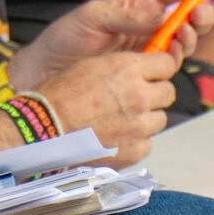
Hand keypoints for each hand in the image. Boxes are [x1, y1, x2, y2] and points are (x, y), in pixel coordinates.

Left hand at [11, 0, 213, 85]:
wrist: (48, 70)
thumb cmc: (66, 37)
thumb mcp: (93, 16)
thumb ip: (129, 17)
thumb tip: (163, 19)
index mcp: (137, 4)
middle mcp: (149, 26)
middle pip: (187, 18)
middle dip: (201, 14)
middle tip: (199, 14)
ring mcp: (148, 50)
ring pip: (183, 43)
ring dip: (189, 36)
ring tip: (182, 33)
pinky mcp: (144, 72)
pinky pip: (169, 66)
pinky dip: (175, 58)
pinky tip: (170, 53)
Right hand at [12, 50, 177, 166]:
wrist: (45, 128)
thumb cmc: (60, 95)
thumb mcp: (91, 65)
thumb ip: (123, 67)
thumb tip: (143, 70)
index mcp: (128, 69)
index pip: (167, 64)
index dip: (159, 68)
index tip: (154, 72)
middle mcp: (140, 96)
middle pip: (168, 92)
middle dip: (155, 93)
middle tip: (134, 96)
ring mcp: (141, 126)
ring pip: (160, 118)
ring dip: (145, 117)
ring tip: (119, 117)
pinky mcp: (136, 149)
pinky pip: (147, 141)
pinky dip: (135, 139)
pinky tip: (114, 134)